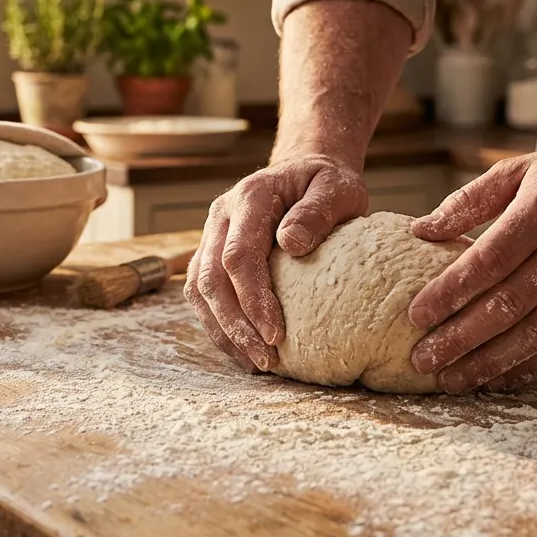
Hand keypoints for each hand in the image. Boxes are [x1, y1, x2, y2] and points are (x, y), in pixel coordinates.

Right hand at [185, 154, 368, 371]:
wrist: (305, 173)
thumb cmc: (325, 184)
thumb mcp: (337, 188)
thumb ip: (317, 211)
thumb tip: (291, 244)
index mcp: (248, 198)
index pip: (238, 256)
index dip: (252, 298)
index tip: (276, 333)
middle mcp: (220, 217)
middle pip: (211, 279)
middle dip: (235, 326)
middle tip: (266, 360)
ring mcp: (211, 236)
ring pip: (199, 291)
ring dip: (223, 331)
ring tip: (255, 363)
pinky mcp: (211, 255)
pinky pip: (204, 295)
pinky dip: (220, 325)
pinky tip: (244, 350)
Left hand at [406, 139, 536, 392]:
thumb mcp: (520, 170)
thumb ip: (468, 200)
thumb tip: (419, 230)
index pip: (490, 260)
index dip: (451, 291)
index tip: (415, 314)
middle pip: (509, 305)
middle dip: (461, 338)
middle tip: (422, 359)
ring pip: (536, 333)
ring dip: (489, 363)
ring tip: (451, 380)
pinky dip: (528, 366)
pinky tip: (495, 379)